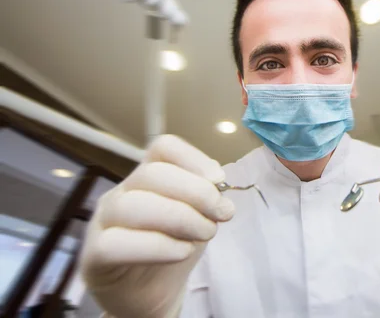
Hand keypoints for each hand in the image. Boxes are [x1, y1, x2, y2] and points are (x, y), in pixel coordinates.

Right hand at [80, 135, 234, 317]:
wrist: (151, 297)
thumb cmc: (172, 250)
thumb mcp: (197, 218)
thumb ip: (206, 198)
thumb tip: (218, 181)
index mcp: (146, 177)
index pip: (163, 148)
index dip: (194, 159)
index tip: (219, 180)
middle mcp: (121, 192)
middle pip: (152, 173)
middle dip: (196, 192)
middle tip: (220, 214)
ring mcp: (103, 222)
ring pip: (133, 205)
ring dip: (182, 219)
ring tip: (205, 234)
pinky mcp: (93, 256)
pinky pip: (117, 244)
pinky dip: (158, 247)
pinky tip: (182, 252)